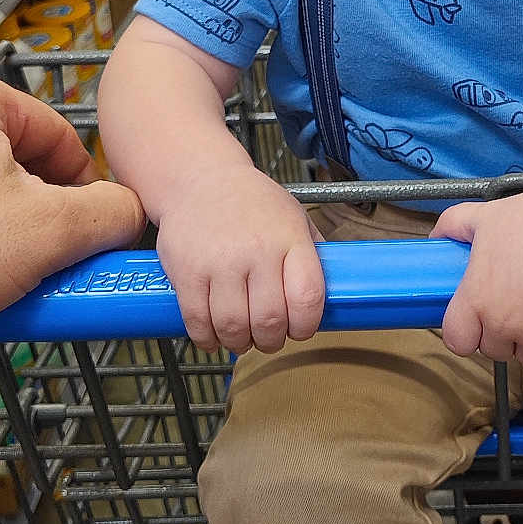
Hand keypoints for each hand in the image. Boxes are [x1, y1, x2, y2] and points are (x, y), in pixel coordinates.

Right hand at [156, 167, 322, 353]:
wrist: (202, 179)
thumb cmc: (254, 203)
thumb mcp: (294, 217)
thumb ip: (312, 253)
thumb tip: (334, 292)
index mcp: (290, 238)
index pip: (308, 296)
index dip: (307, 325)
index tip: (301, 330)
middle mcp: (257, 250)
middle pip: (270, 319)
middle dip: (272, 340)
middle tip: (269, 338)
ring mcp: (220, 262)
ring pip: (233, 326)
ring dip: (240, 344)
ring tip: (242, 339)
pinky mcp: (187, 272)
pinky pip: (198, 321)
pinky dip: (207, 339)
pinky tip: (214, 336)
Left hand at [434, 186, 522, 362]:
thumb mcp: (486, 215)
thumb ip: (453, 225)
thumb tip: (436, 236)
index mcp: (478, 298)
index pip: (458, 341)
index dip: (466, 332)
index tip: (477, 322)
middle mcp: (504, 324)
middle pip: (495, 349)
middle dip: (504, 332)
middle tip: (519, 302)